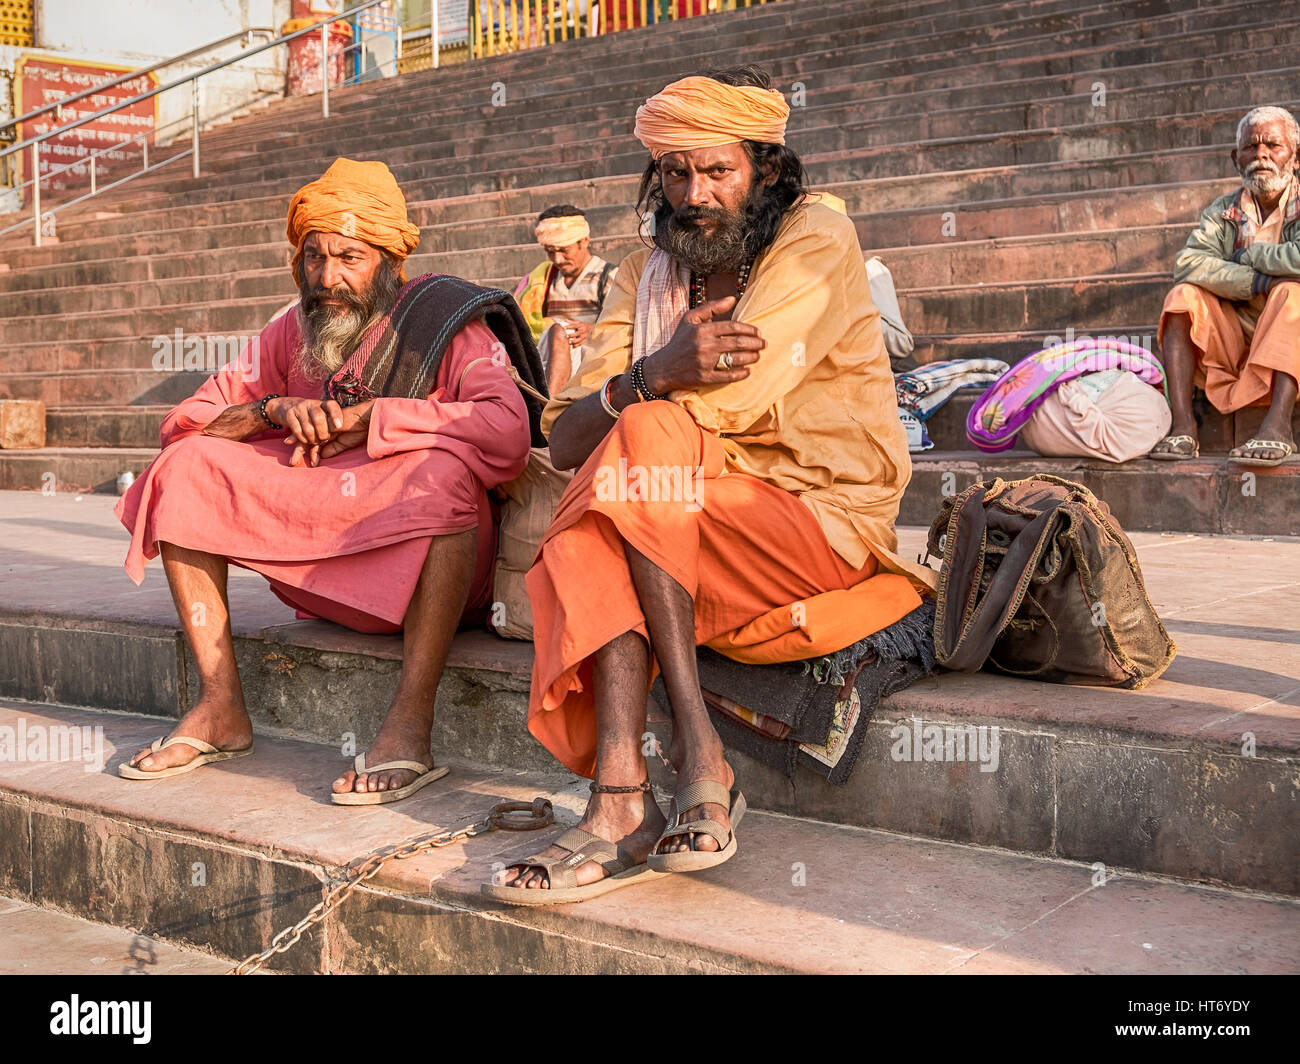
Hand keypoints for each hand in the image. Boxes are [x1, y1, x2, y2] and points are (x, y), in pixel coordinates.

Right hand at [270, 396, 344, 446]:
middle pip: (319, 418)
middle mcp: (311, 404)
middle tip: (323, 439)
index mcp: (322, 404)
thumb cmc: (309, 416)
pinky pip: (297, 430)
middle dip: (323, 433)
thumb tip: (339, 438)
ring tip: (313, 441)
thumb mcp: (320, 416)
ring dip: (312, 439)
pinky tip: (305, 440)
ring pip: (308, 427)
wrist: (285, 406)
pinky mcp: (289, 415)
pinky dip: (302, 439)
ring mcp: (299, 408)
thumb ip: (329, 424)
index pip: (331, 405)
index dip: (336, 415)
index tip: (339, 427)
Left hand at [286, 400, 373, 466]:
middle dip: (300, 452)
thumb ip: (332, 449)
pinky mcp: (320, 423)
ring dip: (298, 449)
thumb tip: (321, 456)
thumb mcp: (344, 444)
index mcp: (329, 435)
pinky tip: (289, 441)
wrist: (364, 419)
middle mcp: (323, 430)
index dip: (312, 454)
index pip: (317, 445)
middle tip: (292, 462)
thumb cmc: (358, 431)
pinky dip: (299, 438)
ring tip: (291, 460)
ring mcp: (321, 426)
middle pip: (309, 442)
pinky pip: (308, 432)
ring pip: (307, 438)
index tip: (309, 464)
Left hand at [564, 321, 592, 345]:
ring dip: (575, 341)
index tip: (564, 328)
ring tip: (570, 342)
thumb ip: (571, 322)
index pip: (575, 325)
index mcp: (581, 325)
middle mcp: (583, 330)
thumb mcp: (578, 322)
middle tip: (567, 336)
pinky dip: (578, 344)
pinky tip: (574, 345)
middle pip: (578, 333)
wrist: (591, 328)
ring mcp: (584, 335)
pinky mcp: (585, 339)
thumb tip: (565, 320)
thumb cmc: (583, 325)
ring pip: (580, 339)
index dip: (569, 326)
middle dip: (572, 335)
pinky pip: (582, 342)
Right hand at [641, 296, 763, 393]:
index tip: (758, 332)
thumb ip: (712, 307)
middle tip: (764, 344)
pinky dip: (741, 374)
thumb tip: (733, 298)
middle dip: (755, 343)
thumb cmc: (679, 340)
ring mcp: (705, 363)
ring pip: (736, 359)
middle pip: (738, 343)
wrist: (663, 367)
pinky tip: (748, 371)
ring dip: (751, 357)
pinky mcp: (705, 378)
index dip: (749, 329)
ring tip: (758, 355)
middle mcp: (704, 346)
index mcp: (702, 329)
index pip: (733, 327)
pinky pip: (729, 376)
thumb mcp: (691, 319)